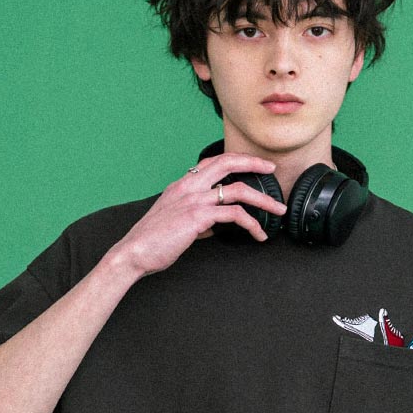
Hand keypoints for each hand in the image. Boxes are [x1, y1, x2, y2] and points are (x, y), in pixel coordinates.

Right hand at [113, 153, 285, 278]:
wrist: (134, 252)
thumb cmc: (151, 242)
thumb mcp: (175, 222)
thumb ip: (197, 219)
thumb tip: (215, 224)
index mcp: (182, 185)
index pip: (213, 162)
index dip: (236, 160)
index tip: (254, 165)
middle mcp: (189, 186)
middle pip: (228, 162)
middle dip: (254, 163)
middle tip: (272, 170)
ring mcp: (194, 200)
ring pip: (238, 190)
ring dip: (263, 200)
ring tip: (277, 211)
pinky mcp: (198, 217)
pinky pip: (235, 214)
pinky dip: (251, 224)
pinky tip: (258, 234)